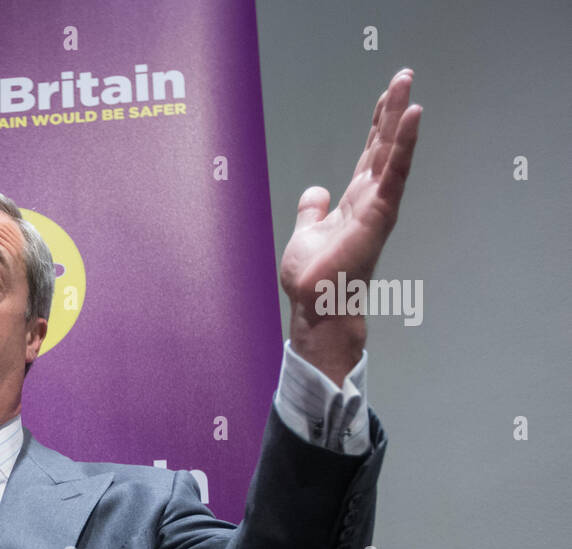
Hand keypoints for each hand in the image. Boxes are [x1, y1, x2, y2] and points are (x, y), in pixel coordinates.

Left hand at [279, 68, 421, 384]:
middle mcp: (371, 199)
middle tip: (405, 76)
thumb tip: (315, 192)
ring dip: (401, 119)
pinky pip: (394, 172)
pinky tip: (411, 118)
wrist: (315, 306)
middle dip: (394, 111)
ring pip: (392, 153)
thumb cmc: (314, 279)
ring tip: (409, 86)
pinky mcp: (379, 214)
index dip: (379, 125)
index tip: (389, 96)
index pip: (370, 154)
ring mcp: (377, 205)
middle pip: (384, 146)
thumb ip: (312, 211)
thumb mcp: (305, 234)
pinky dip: (404, 145)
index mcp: (355, 201)